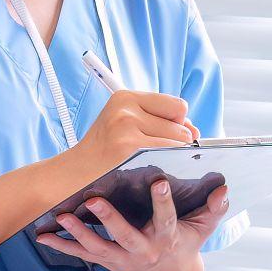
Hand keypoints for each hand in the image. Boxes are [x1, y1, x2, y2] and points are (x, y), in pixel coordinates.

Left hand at [37, 180, 230, 270]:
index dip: (163, 202)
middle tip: (93, 200)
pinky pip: (82, 255)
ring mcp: (124, 259)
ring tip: (61, 216)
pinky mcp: (108, 262)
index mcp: (167, 239)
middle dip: (109, 218)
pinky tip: (43, 235)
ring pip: (98, 247)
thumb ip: (214, 209)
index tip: (159, 182)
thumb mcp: (203, 230)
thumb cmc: (186, 248)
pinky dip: (62, 246)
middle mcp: (144, 250)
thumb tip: (225, 188)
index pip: (167, 219)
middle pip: (125, 235)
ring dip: (78, 232)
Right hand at [73, 89, 197, 169]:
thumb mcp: (126, 125)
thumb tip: (196, 130)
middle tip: (150, 151)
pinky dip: (168, 164)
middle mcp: (126, 108)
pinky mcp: (130, 147)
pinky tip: (149, 167)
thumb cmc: (106, 151)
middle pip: (182, 124)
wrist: (75, 173)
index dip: (178, 123)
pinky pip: (170, 154)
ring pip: (180, 140)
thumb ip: (163, 122)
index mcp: (126, 97)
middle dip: (176, 140)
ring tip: (147, 159)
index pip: (178, 105)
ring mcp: (127, 127)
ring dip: (172, 154)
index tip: (166, 135)